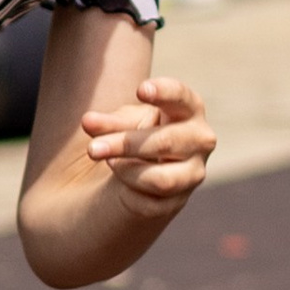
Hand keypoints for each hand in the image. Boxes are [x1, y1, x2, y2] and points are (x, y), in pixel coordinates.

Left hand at [84, 70, 214, 207]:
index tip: (140, 90)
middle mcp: (200, 140)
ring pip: (161, 178)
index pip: (182, 97)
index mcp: (189, 109)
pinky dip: (129, 185)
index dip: (164, 92)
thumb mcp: (123, 122)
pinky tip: (119, 177)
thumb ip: (108, 123)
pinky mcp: (179, 200)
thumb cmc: (137, 133)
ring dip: (126, 170)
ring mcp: (193, 173)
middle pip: (165, 142)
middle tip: (91, 148)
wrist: (142, 174)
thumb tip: (88, 122)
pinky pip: (150, 199)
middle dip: (125, 145)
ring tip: (107, 161)